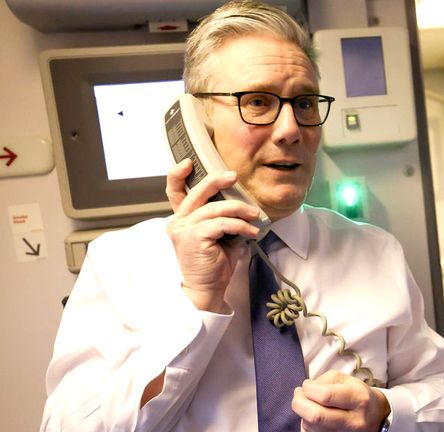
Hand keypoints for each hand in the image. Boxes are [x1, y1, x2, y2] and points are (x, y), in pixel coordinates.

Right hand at [165, 159, 265, 311]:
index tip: (188, 162)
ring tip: (254, 216)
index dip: (177, 175)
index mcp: (182, 220)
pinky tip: (251, 232)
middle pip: (196, 193)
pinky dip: (240, 225)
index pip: (175, 192)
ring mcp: (184, 229)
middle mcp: (178, 222)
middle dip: (216, 181)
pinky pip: (221, 223)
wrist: (207, 290)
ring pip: (215, 209)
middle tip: (234, 176)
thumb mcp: (220, 236)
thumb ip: (222, 219)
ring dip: (239, 210)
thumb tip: (244, 205)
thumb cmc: (214, 264)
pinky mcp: (194, 237)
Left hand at [292, 370, 389, 431]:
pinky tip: (311, 417)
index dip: (309, 389)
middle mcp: (353, 421)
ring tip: (308, 404)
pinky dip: (307, 425)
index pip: (326, 396)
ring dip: (303, 414)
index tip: (306, 385)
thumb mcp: (347, 380)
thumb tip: (305, 389)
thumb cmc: (357, 395)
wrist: (375, 417)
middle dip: (299, 403)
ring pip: (311, 428)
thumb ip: (324, 381)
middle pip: (316, 416)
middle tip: (298, 395)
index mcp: (358, 399)